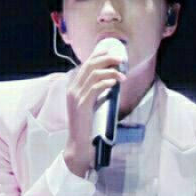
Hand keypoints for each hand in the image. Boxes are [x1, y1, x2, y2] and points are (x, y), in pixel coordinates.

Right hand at [64, 45, 126, 172]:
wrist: (78, 144)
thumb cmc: (87, 126)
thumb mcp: (90, 105)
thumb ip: (95, 92)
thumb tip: (110, 81)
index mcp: (73, 88)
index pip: (85, 65)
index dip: (98, 55)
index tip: (111, 51)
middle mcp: (73, 90)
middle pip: (89, 65)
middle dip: (107, 59)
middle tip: (121, 58)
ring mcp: (76, 97)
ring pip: (93, 74)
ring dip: (110, 71)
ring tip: (122, 74)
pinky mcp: (82, 105)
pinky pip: (95, 88)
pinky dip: (106, 82)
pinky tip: (115, 83)